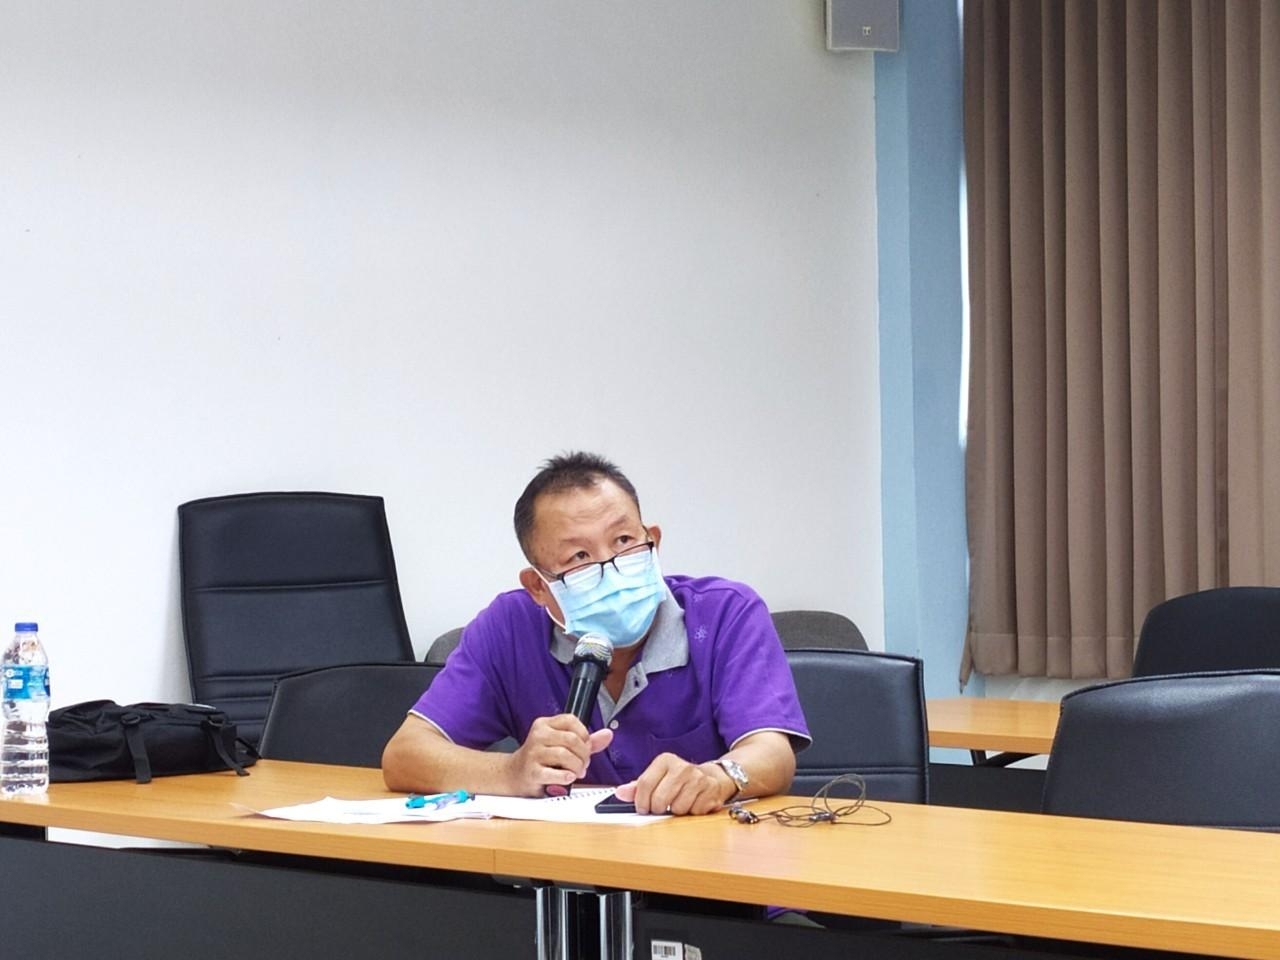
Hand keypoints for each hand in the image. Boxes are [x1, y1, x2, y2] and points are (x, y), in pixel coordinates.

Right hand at [508, 714, 612, 795]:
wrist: (513, 775)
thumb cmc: (541, 759)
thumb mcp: (561, 744)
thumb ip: (585, 741)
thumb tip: (608, 734)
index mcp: (544, 724)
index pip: (571, 720)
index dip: (584, 734)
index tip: (585, 746)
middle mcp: (538, 735)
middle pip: (572, 740)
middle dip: (584, 755)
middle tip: (584, 765)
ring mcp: (533, 753)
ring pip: (566, 755)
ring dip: (577, 767)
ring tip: (576, 773)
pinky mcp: (532, 772)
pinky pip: (555, 773)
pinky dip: (566, 777)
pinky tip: (568, 778)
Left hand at [612, 753, 730, 815]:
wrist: (711, 777)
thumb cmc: (678, 780)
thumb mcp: (657, 779)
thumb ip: (637, 787)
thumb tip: (619, 793)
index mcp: (665, 760)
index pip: (645, 784)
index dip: (641, 802)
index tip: (643, 808)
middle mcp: (682, 767)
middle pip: (660, 799)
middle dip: (658, 809)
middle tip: (662, 807)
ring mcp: (698, 778)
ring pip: (677, 809)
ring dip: (677, 812)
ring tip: (680, 802)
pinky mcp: (711, 790)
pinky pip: (695, 812)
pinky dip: (693, 813)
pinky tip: (694, 803)